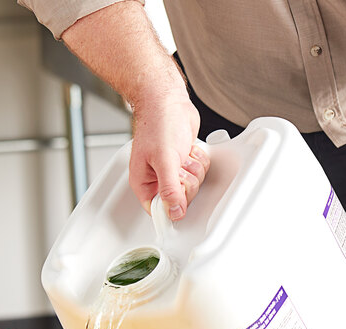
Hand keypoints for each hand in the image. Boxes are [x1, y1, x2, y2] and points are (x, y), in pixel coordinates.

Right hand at [129, 85, 209, 220]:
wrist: (167, 100)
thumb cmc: (157, 123)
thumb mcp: (163, 160)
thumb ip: (169, 188)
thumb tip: (173, 212)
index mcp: (144, 183)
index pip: (158, 211)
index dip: (171, 206)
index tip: (179, 197)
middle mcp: (158, 179)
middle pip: (181, 199)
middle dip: (186, 180)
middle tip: (178, 165)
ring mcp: (173, 171)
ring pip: (194, 185)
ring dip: (193, 168)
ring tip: (181, 154)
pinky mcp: (185, 162)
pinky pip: (201, 172)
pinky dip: (199, 160)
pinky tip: (188, 149)